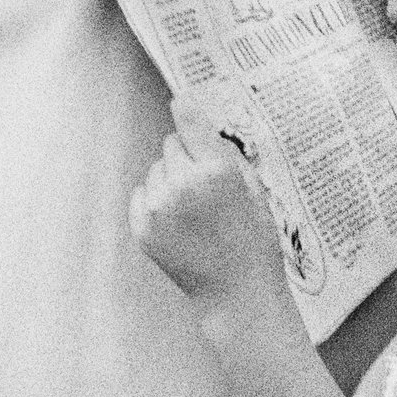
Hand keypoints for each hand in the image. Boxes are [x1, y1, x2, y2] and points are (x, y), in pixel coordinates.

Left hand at [130, 97, 290, 321]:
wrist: (236, 295)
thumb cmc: (254, 241)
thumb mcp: (255, 190)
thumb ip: (227, 153)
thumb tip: (200, 121)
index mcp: (217, 172)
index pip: (190, 122)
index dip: (187, 110)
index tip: (182, 101)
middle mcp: (183, 185)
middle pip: (171, 144)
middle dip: (187, 155)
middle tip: (206, 182)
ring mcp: (159, 208)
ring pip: (156, 169)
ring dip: (171, 179)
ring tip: (195, 208)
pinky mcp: (143, 228)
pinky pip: (142, 194)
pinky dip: (155, 200)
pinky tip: (179, 221)